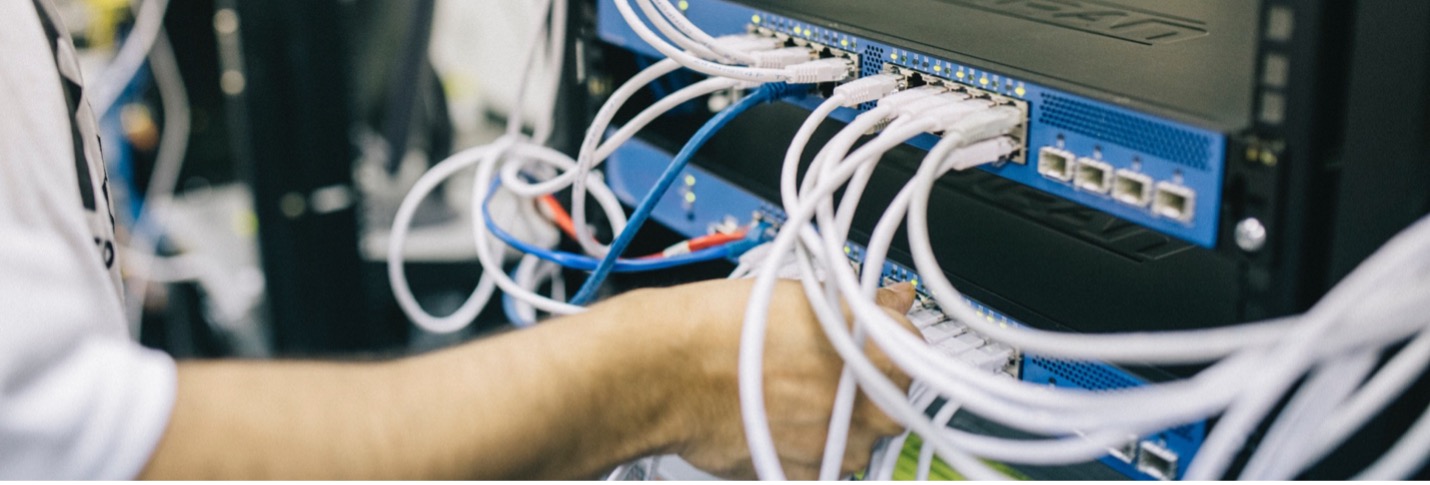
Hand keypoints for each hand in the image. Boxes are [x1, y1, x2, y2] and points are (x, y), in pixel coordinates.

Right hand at [635, 278, 917, 478]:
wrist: (669, 373)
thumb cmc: (726, 328)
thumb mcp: (806, 295)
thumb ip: (867, 306)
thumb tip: (895, 300)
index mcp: (878, 353)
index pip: (914, 350)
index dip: (884, 344)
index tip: (863, 343)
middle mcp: (868, 406)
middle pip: (892, 400)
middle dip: (865, 388)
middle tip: (821, 370)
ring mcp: (839, 448)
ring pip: (859, 438)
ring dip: (838, 421)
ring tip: (792, 397)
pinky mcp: (808, 478)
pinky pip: (826, 464)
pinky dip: (809, 448)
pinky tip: (778, 422)